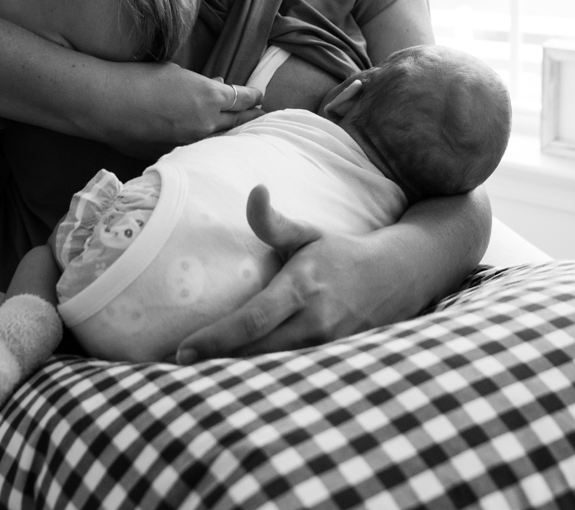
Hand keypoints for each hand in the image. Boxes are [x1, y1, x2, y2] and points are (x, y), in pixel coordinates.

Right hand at [102, 62, 262, 157]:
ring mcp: (190, 143)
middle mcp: (206, 123)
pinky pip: (195, 149)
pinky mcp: (173, 155)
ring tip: (240, 132)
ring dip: (230, 134)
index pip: (242, 98)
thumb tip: (217, 85)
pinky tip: (205, 142)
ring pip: (218, 139)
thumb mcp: (175, 73)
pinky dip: (203, 143)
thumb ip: (200, 83)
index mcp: (209, 96)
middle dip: (251, 117)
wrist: (107, 105)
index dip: (253, 97)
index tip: (259, 96)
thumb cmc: (138, 79)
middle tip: (260, 116)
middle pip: (238, 122)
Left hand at [175, 186, 431, 362]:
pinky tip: (235, 385)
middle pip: (256, 354)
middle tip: (176, 369)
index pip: (252, 320)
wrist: (398, 277)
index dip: (216, 339)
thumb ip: (273, 222)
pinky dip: (263, 381)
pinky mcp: (334, 363)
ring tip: (197, 380)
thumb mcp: (306, 234)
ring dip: (237, 377)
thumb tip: (255, 191)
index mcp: (301, 288)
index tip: (182, 352)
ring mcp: (327, 348)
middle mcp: (315, 323)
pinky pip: (291, 376)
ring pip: (273, 370)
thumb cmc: (339, 253)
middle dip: (216, 364)